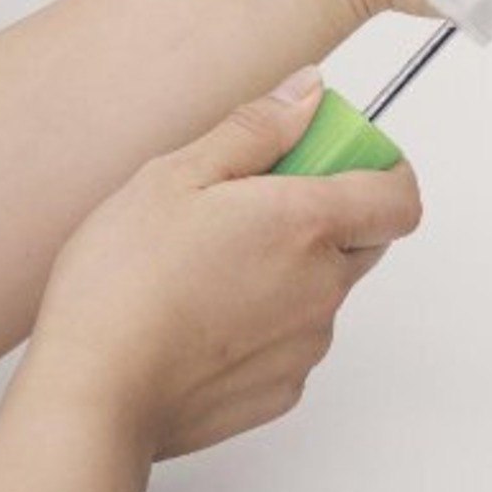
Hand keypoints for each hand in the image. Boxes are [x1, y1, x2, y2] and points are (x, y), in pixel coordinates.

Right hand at [24, 67, 420, 459]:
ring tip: (213, 267)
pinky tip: (206, 317)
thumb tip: (309, 92)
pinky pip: (293, 340)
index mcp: (310, 224)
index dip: (386, 172)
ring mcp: (307, 343)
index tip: (348, 160)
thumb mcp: (179, 176)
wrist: (91, 399)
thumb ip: (258, 128)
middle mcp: (324, 285)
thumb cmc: (124, 287)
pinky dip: (266, 323)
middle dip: (330, 216)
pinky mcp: (282, 389)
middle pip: (365, 240)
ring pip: (324, 290)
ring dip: (293, 271)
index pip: (400, 196)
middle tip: (259, 206)